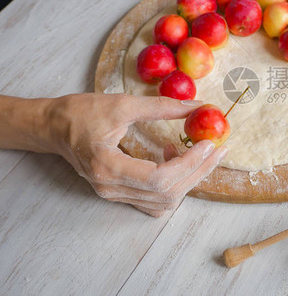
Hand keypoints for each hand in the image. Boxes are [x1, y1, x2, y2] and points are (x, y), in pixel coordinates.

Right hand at [46, 93, 226, 216]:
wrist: (53, 127)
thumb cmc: (80, 113)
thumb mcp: (122, 103)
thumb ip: (162, 106)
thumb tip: (197, 106)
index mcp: (108, 168)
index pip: (160, 178)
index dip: (190, 163)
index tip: (209, 144)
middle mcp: (111, 189)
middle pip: (167, 193)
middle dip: (198, 171)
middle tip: (217, 150)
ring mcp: (114, 195)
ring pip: (164, 201)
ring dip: (187, 178)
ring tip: (194, 151)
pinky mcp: (119, 193)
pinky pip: (154, 201)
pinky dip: (173, 185)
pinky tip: (173, 159)